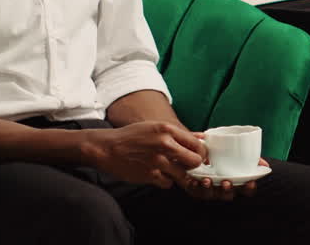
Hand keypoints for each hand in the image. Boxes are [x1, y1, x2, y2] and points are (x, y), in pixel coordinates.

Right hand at [85, 121, 205, 187]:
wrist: (108, 148)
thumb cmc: (132, 136)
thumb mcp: (155, 127)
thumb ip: (179, 134)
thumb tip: (201, 137)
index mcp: (167, 129)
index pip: (197, 144)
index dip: (201, 152)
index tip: (198, 156)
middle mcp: (164, 144)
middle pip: (195, 161)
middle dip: (194, 165)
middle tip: (187, 165)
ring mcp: (157, 161)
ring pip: (183, 174)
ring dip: (179, 174)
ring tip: (170, 169)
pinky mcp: (150, 175)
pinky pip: (168, 183)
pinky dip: (166, 180)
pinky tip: (158, 174)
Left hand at [181, 156, 264, 200]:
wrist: (196, 151)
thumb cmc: (220, 154)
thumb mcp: (236, 153)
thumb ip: (250, 158)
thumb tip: (265, 165)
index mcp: (235, 182)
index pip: (245, 190)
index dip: (248, 189)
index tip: (250, 182)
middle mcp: (222, 188)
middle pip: (228, 195)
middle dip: (228, 190)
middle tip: (227, 182)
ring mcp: (208, 189)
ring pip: (210, 195)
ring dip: (210, 189)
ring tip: (207, 180)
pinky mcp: (194, 187)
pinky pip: (195, 191)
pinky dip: (195, 186)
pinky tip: (195, 180)